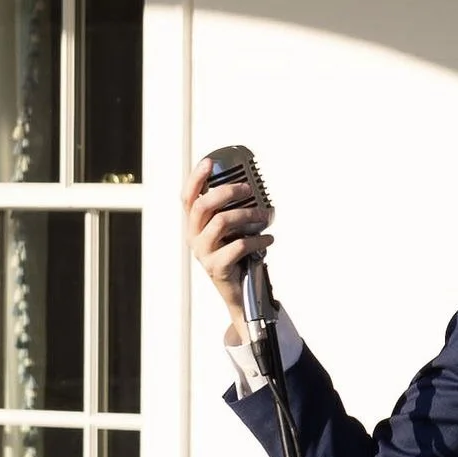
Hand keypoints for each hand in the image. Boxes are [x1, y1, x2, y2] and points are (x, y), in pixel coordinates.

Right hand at [182, 155, 275, 339]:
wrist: (240, 294)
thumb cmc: (237, 258)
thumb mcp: (230, 233)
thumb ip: (232, 214)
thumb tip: (250, 188)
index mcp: (194, 226)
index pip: (188, 198)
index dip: (195, 179)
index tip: (208, 162)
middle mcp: (194, 237)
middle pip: (203, 206)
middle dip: (227, 192)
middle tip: (248, 188)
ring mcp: (203, 253)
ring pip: (221, 222)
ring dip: (247, 214)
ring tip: (266, 214)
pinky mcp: (217, 267)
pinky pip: (238, 246)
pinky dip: (258, 239)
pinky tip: (269, 238)